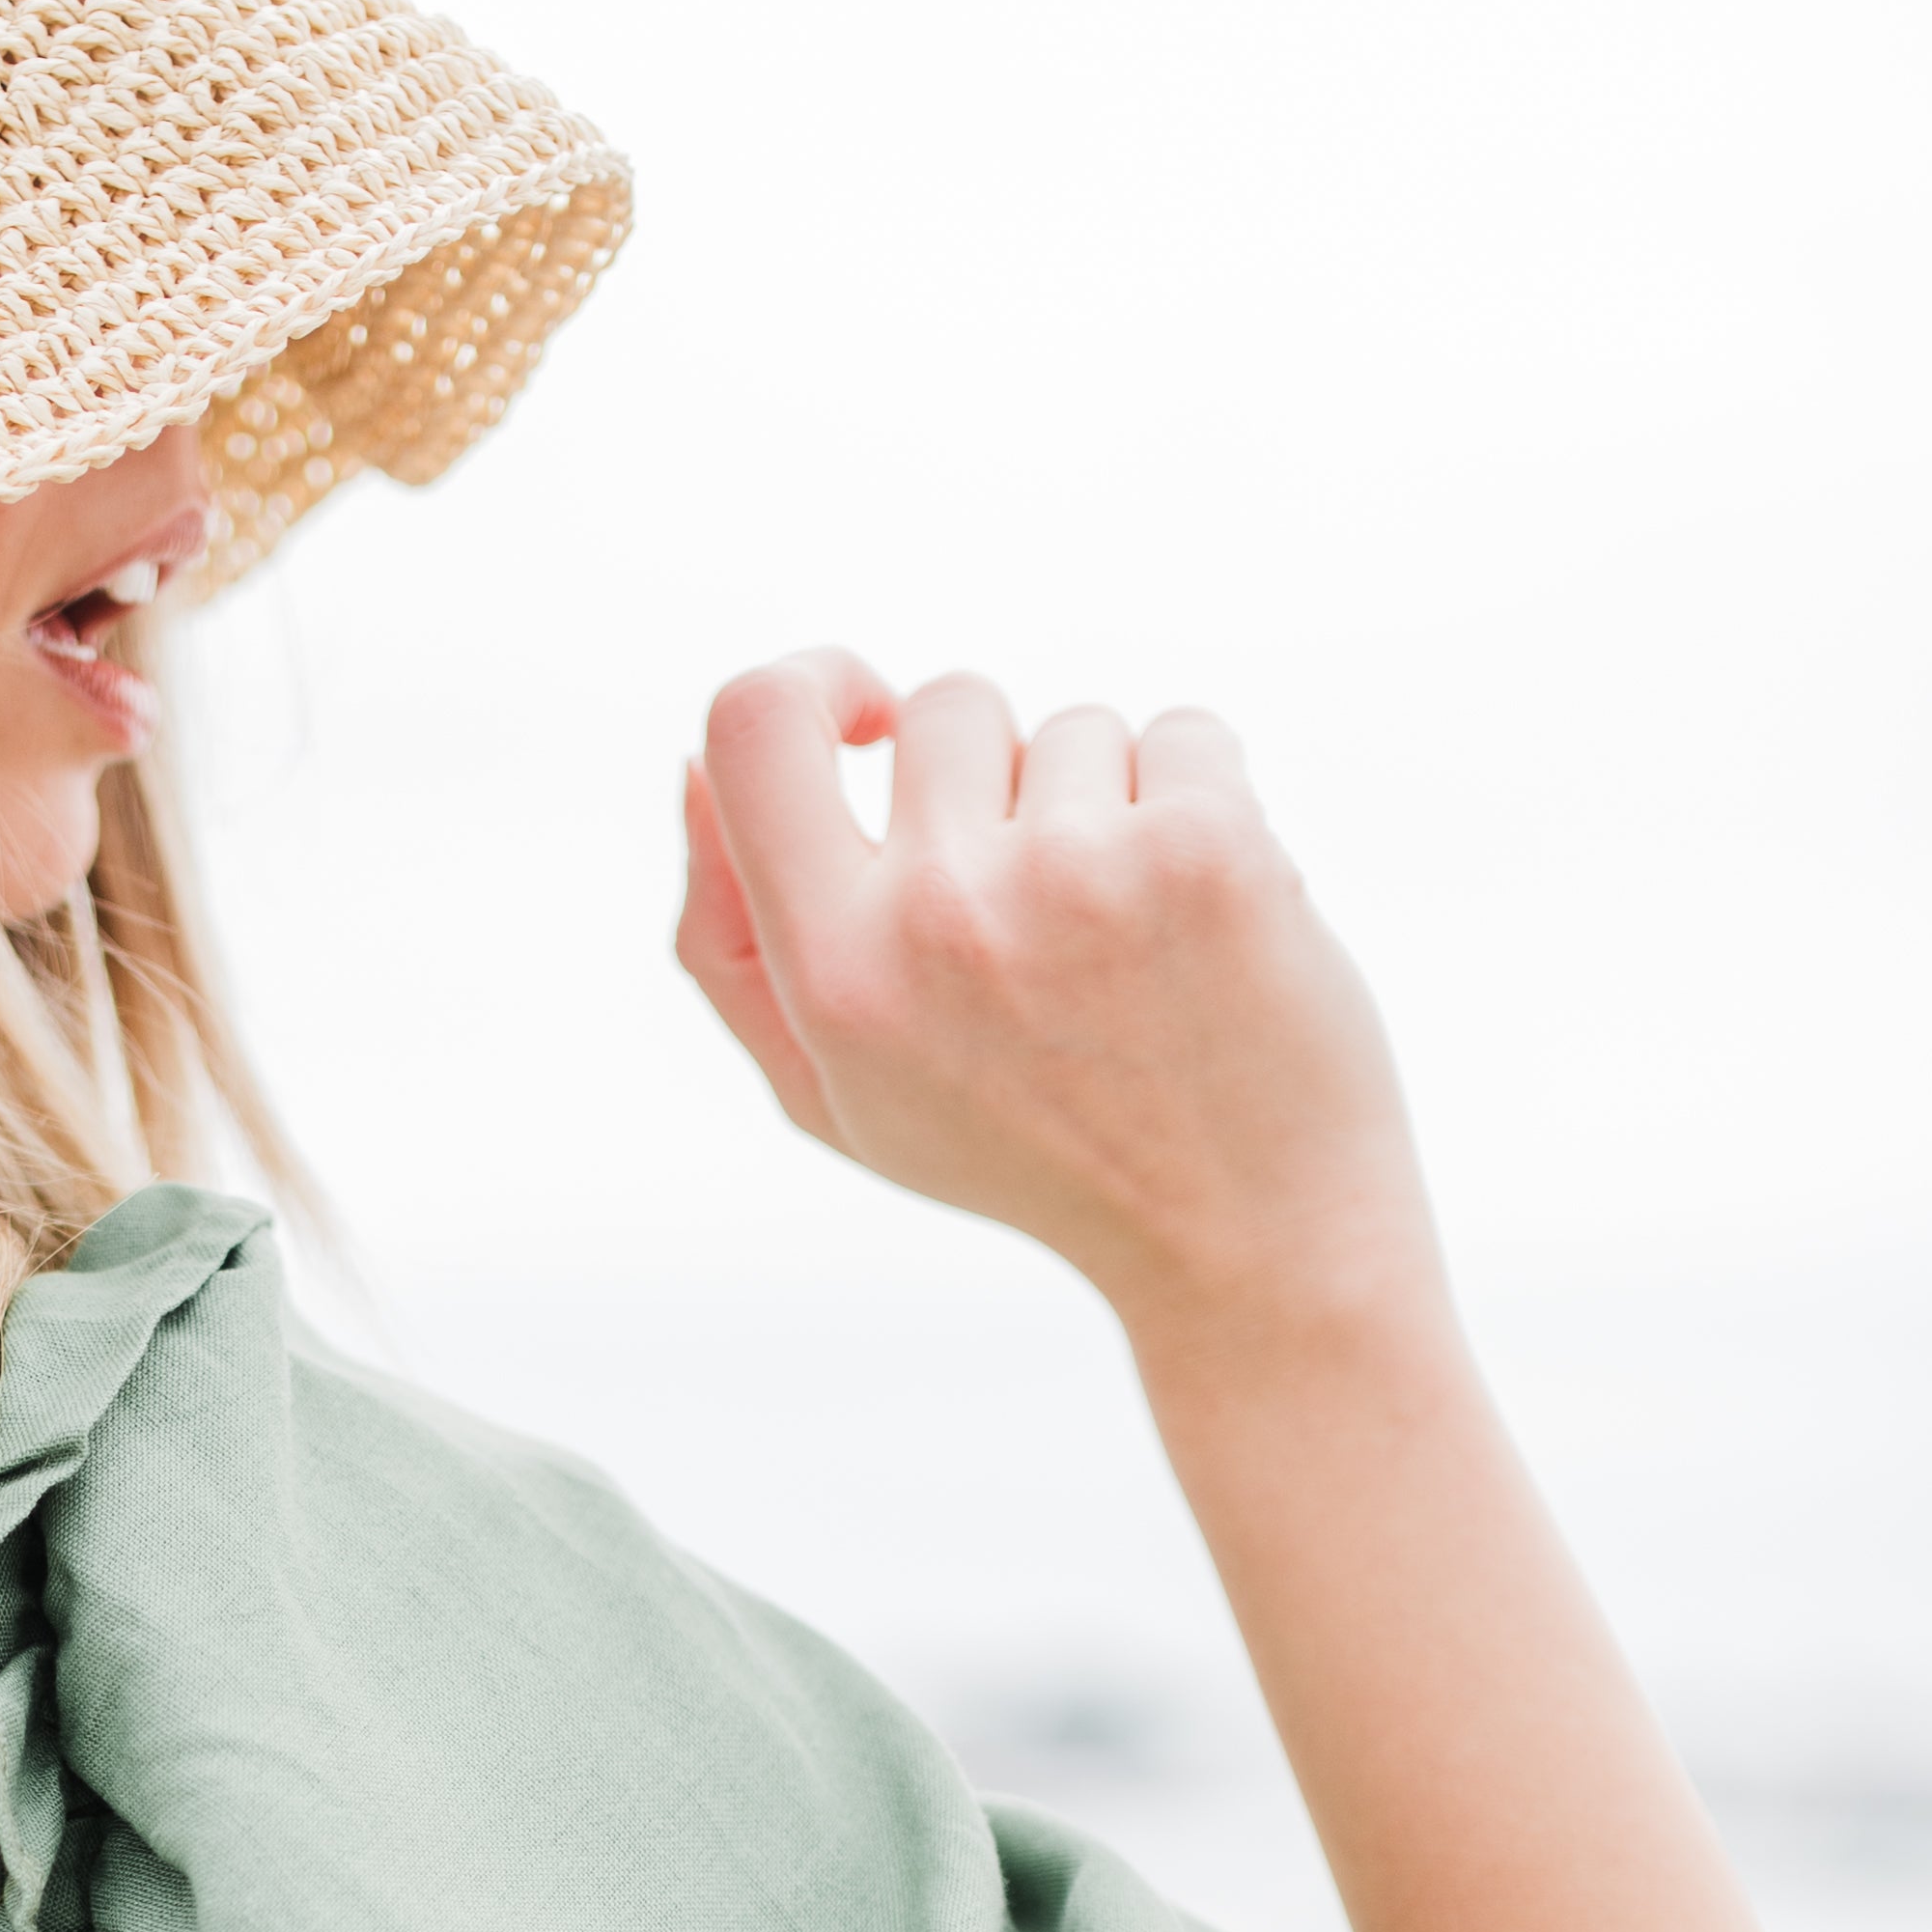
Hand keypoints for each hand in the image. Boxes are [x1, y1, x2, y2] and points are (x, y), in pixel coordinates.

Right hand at [677, 650, 1442, 1356]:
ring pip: (1072, 726)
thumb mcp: (834, 1092)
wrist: (1243, 1244)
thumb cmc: (1031, 1156)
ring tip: (1136, 944)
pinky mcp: (1207, 847)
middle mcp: (942, 916)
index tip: (870, 720)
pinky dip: (1203, 805)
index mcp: (835, 976)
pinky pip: (1182, 734)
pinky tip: (1209, 923)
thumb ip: (729, 942)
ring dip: (1107, 806)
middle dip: (997, 780)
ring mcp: (1079, 874)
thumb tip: (688, 766)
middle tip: (1050, 921)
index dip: (811, 686)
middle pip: (942, 709)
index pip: (751, 726)